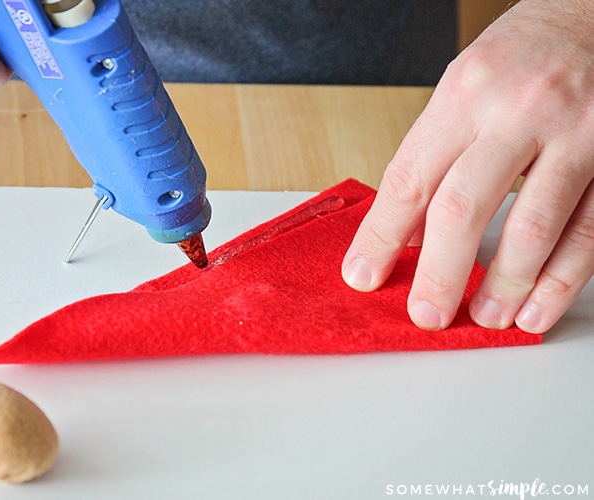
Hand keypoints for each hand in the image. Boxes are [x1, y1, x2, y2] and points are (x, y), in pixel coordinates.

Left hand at [342, 0, 593, 333]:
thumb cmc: (522, 58)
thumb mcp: (462, 91)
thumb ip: (433, 160)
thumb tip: (405, 235)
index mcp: (466, 93)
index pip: (410, 179)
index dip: (381, 236)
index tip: (363, 275)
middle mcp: (519, 111)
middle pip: (464, 207)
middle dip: (440, 273)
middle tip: (425, 314)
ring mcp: (576, 134)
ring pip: (534, 226)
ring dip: (505, 285)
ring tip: (483, 318)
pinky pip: (588, 231)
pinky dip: (561, 280)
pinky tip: (536, 309)